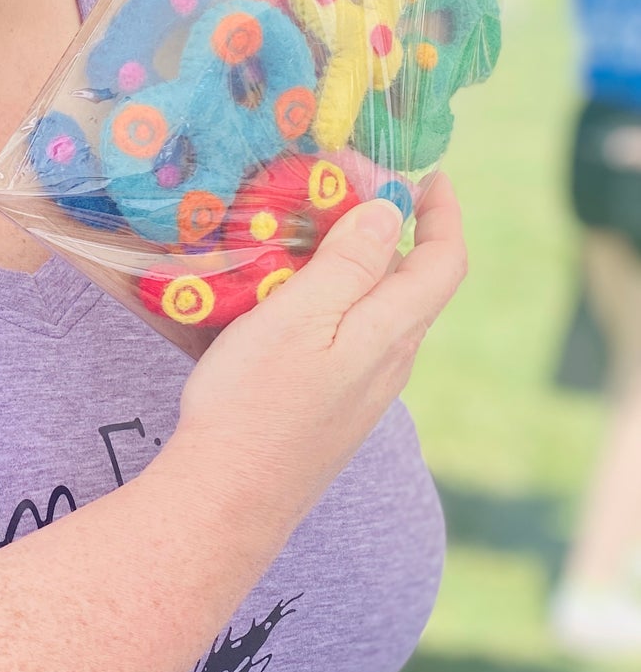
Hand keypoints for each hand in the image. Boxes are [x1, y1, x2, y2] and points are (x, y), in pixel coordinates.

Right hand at [172, 173, 466, 525]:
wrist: (228, 496)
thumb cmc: (255, 401)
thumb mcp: (298, 317)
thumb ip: (349, 264)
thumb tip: (391, 210)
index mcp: (389, 332)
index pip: (443, 262)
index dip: (444, 214)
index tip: (430, 176)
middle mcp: (390, 361)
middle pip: (411, 283)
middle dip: (392, 229)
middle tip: (345, 189)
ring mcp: (362, 388)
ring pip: (378, 309)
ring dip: (359, 263)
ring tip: (310, 230)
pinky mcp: (332, 404)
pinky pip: (349, 335)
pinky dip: (334, 297)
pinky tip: (286, 294)